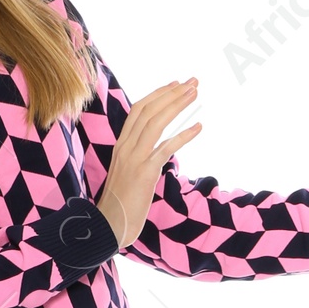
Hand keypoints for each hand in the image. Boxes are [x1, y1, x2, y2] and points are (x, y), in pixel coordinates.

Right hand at [97, 79, 202, 248]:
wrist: (109, 224)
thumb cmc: (121, 202)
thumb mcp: (128, 172)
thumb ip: (139, 157)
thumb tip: (156, 150)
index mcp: (121, 144)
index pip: (138, 110)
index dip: (158, 95)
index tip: (176, 84)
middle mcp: (125, 146)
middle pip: (149, 110)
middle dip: (172, 94)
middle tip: (193, 83)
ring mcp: (134, 158)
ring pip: (156, 123)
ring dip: (177, 105)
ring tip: (195, 94)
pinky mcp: (145, 172)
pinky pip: (166, 148)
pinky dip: (184, 135)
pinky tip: (199, 127)